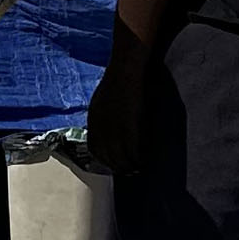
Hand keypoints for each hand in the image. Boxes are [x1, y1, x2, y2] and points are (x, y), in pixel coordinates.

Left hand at [87, 53, 151, 174]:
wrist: (126, 68)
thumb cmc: (119, 80)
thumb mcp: (102, 100)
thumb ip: (103, 116)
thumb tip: (109, 129)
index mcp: (93, 120)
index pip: (95, 148)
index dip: (105, 159)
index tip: (114, 165)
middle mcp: (101, 126)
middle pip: (107, 155)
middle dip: (118, 166)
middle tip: (129, 172)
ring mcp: (114, 126)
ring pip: (121, 155)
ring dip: (130, 165)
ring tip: (138, 169)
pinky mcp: (129, 124)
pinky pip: (133, 148)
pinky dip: (139, 157)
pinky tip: (145, 160)